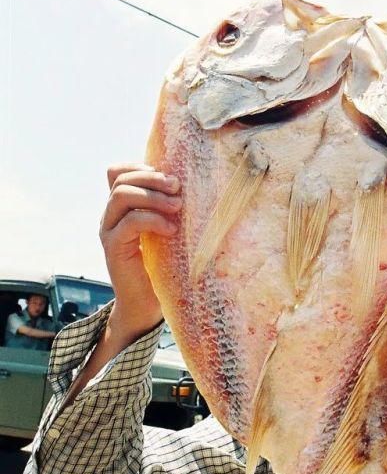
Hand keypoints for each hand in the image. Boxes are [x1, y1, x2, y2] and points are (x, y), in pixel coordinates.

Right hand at [100, 164, 181, 337]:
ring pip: (122, 195)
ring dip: (154, 196)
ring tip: (178, 207)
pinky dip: (153, 220)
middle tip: (178, 188)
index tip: (169, 178)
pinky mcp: (113, 248)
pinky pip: (129, 222)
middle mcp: (110, 216)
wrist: (146, 306)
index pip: (118, 171)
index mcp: (122, 207)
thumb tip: (191, 186)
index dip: (142, 167)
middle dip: (152, 178)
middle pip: (121, 179)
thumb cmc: (163, 266)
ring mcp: (109, 231)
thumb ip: (168, 209)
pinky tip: (171, 230)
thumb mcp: (167, 230)